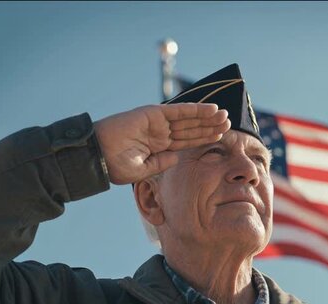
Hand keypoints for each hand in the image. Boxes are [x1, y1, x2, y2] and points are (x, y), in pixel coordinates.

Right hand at [93, 103, 229, 184]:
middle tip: (229, 124)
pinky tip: (211, 109)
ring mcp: (157, 123)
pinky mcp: (153, 114)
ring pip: (188, 119)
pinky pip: (178, 110)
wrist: (98, 155)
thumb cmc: (114, 165)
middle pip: (191, 129)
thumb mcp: (142, 171)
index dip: (204, 139)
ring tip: (225, 116)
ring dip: (207, 117)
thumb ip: (160, 164)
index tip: (221, 137)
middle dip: (210, 126)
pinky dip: (195, 109)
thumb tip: (177, 158)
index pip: (186, 142)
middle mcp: (160, 133)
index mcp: (158, 147)